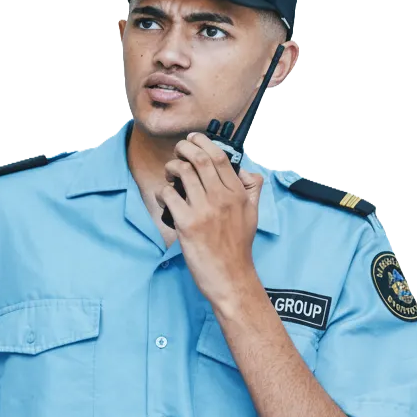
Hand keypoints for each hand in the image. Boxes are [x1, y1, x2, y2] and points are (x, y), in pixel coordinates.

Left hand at [156, 131, 264, 308]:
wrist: (231, 277)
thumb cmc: (238, 248)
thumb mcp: (253, 215)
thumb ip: (252, 190)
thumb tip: (246, 171)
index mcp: (238, 194)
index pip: (220, 158)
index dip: (203, 142)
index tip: (193, 139)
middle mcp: (222, 198)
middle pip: (200, 160)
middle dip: (184, 148)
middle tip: (178, 150)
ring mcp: (204, 211)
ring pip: (183, 173)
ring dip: (172, 167)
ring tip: (170, 173)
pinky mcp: (187, 224)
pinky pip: (170, 196)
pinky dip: (163, 192)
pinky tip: (165, 198)